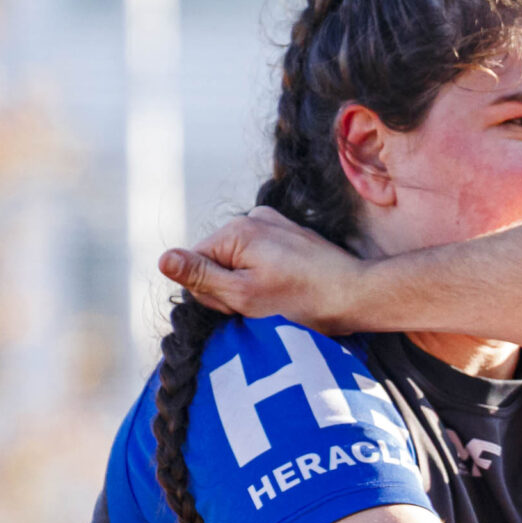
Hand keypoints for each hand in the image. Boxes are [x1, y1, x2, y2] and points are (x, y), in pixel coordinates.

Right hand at [158, 207, 371, 330]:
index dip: (212, 294)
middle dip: (231, 289)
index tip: (241, 305)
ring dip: (250, 286)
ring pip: (239, 263)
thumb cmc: (303, 300)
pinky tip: (289, 291)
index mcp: (237, 229)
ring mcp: (275, 225)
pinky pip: (262, 260)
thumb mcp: (244, 294)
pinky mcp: (291, 237)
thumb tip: (163, 259)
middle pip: (216, 262)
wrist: (358, 295)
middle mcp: (254, 217)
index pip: (195, 265)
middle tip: (263, 304)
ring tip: (280, 299)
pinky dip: (269, 279)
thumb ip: (201, 276)